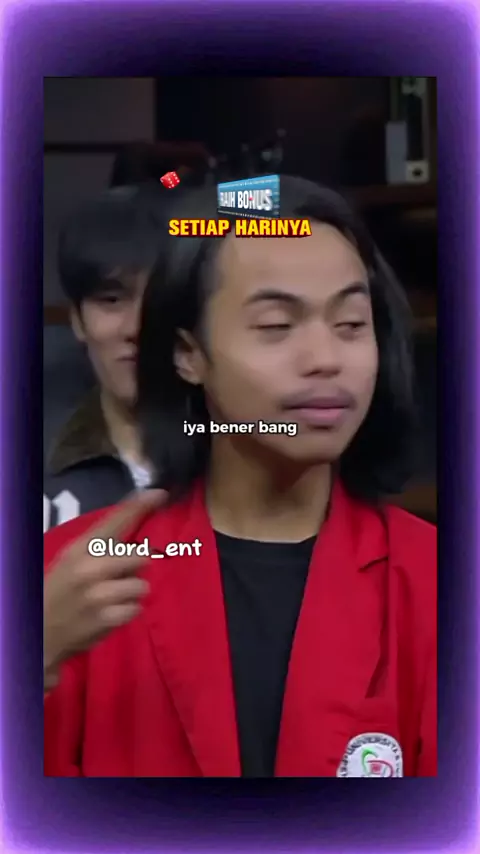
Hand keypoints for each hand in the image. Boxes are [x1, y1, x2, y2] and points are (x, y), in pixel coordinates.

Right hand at [44, 490, 166, 688]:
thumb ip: (100, 545)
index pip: (115, 521)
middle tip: (117, 576)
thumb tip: (136, 529)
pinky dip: (128, 612)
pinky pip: (137, 608)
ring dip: (132, 593)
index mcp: (81, 548)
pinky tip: (110, 614)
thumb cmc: (60, 590)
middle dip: (135, 568)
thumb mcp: (72, 559)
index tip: (159, 493)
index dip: (139, 506)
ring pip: (142, 585)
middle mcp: (91, 568)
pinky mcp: (106, 618)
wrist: (40, 631)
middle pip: (140, 556)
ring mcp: (99, 594)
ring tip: (113, 598)